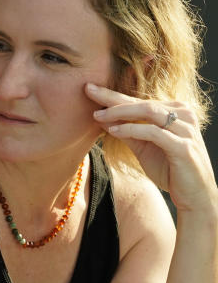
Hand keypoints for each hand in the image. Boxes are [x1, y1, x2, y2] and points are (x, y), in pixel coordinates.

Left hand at [88, 83, 217, 212]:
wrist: (194, 195)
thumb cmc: (169, 169)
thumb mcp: (143, 147)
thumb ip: (126, 131)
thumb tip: (101, 117)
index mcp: (175, 111)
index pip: (139, 100)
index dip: (113, 95)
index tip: (89, 88)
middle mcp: (183, 114)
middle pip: (142, 102)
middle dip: (113, 98)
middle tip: (88, 91)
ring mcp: (185, 129)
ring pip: (149, 112)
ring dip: (120, 112)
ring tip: (97, 115)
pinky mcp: (183, 146)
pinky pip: (153, 132)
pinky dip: (132, 130)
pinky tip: (114, 131)